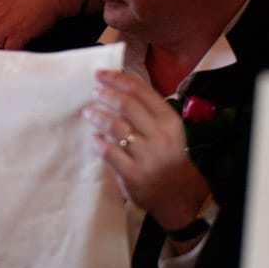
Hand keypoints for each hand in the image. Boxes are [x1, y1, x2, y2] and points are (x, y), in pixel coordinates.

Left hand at [82, 70, 209, 230]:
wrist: (179, 194)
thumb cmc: (168, 155)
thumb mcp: (168, 129)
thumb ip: (148, 111)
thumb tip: (118, 85)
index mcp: (168, 120)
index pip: (140, 90)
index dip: (117, 78)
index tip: (100, 73)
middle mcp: (160, 135)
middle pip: (126, 105)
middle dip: (106, 94)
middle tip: (94, 92)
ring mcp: (146, 156)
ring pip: (115, 127)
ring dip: (98, 116)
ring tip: (88, 113)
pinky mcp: (133, 174)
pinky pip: (109, 152)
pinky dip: (97, 142)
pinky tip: (94, 139)